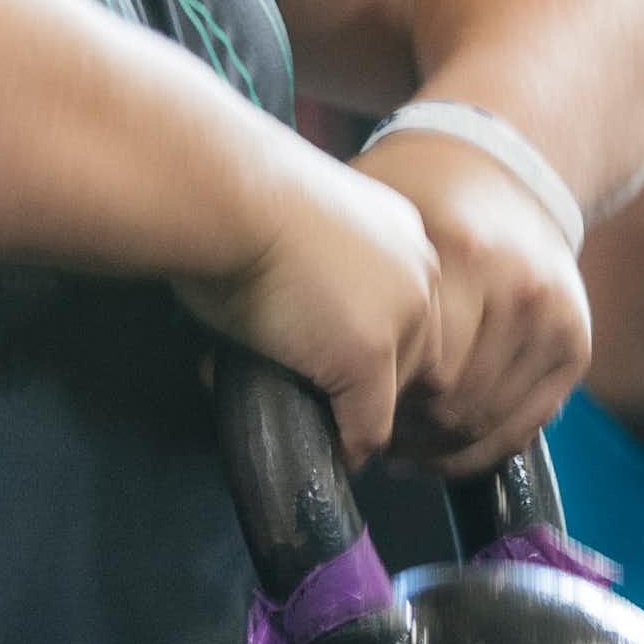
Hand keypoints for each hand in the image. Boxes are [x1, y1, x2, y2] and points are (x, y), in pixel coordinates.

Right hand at [173, 144, 441, 469]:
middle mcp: (418, 270)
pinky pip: (367, 426)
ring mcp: (400, 316)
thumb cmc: (232, 196)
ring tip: (312, 422)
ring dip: (356, 413)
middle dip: (374, 384)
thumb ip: (316, 263)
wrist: (224, 194)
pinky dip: (344, 446)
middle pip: (416, 355)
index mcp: (401, 229)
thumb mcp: (296, 220)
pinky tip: (318, 449)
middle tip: (323, 399)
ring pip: (395, 396)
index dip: (374, 343)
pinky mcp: (369, 356)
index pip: (410, 308)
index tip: (334, 360)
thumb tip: (294, 306)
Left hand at [351, 133, 591, 474]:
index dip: (373, 404)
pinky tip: (441, 447)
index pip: (413, 371)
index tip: (341, 412)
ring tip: (398, 445)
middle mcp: (517, 287)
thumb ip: (344, 271)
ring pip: (485, 421)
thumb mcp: (376, 209)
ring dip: (437, 448)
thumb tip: (261, 332)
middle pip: (450, 402)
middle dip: (403, 432)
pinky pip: (525, 427)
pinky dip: (479, 448)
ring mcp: (551, 318)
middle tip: (367, 433)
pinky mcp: (574, 343)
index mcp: (462, 253)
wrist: (507, 164)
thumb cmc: (418, 190)